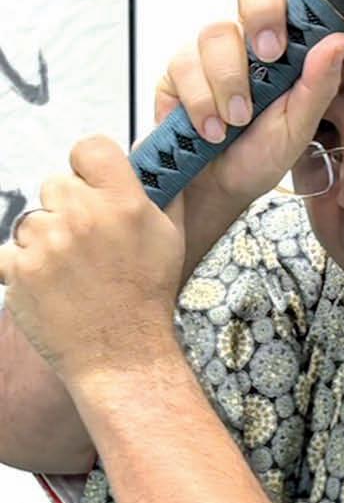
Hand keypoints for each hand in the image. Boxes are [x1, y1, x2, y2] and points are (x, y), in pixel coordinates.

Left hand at [0, 138, 185, 385]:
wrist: (121, 355)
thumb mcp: (170, 238)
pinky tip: (52, 287)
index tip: (92, 186)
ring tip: (71, 273)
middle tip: (86, 244)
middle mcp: (83, 217)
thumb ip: (159, 192)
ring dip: (45, 241)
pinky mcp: (18, 270)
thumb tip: (148, 156)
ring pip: (32, 221)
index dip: (88, 166)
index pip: (89, 147)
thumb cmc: (147, 296)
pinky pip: (9, 253)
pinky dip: (24, 268)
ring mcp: (47, 244)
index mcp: (124, 203)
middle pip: (56, 184)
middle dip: (67, 208)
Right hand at [151, 0, 343, 218]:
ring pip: (216, 34)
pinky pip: (183, 67)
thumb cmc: (259, 156)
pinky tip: (211, 131)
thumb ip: (317, 85)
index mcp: (285, 48)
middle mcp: (247, 41)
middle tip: (270, 56)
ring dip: (229, 82)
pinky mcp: (174, 74)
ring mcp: (208, 54)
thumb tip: (339, 40)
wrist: (213, 193)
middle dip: (262, 16)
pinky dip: (202, 102)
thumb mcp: (298, 128)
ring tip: (237, 122)